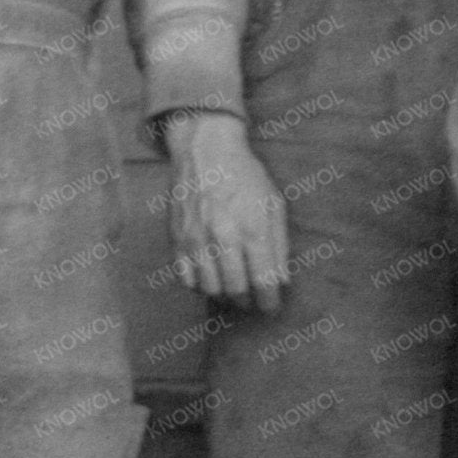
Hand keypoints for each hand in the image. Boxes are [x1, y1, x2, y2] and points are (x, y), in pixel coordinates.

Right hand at [166, 111, 289, 312]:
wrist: (204, 151)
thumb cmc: (245, 175)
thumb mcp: (274, 204)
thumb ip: (279, 244)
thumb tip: (281, 280)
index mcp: (252, 228)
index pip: (263, 280)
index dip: (270, 301)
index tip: (272, 307)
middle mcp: (222, 236)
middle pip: (235, 290)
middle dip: (247, 302)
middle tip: (253, 301)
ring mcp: (195, 239)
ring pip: (209, 288)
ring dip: (224, 294)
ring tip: (232, 290)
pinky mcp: (176, 238)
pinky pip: (185, 277)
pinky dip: (198, 284)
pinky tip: (209, 277)